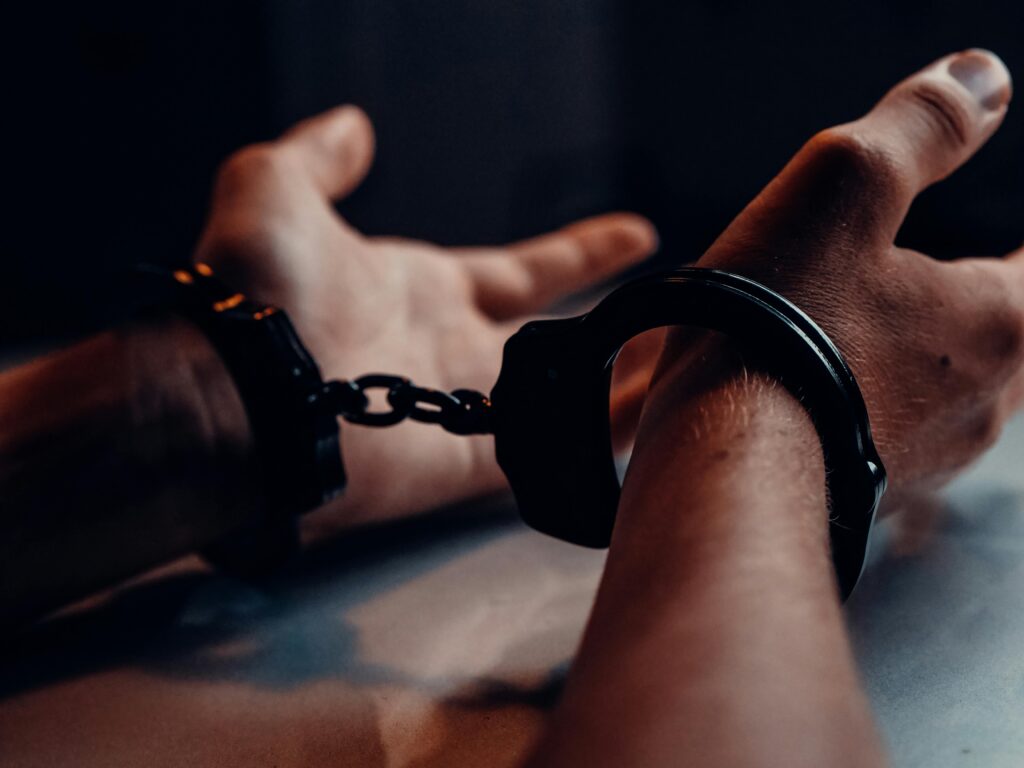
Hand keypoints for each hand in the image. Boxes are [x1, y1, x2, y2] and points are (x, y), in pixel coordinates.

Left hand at [194, 106, 656, 526]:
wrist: (238, 389)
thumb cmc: (254, 288)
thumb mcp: (276, 188)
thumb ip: (319, 157)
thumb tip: (353, 126)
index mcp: (423, 291)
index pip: (525, 272)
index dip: (582, 253)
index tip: (636, 234)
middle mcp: (451, 352)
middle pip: (554, 341)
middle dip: (614, 330)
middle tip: (673, 320)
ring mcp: (461, 411)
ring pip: (563, 399)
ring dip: (623, 382)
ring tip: (688, 363)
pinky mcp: (464, 465)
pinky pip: (549, 451)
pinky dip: (601, 436)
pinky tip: (660, 417)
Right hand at [649, 50, 1015, 489]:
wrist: (715, 457)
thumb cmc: (776, 324)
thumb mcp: (844, 188)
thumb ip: (920, 127)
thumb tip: (983, 78)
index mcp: (999, 321)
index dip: (1022, 254)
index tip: (1004, 252)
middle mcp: (981, 399)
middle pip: (1013, 336)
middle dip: (993, 302)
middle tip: (972, 279)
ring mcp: (929, 456)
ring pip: (959, 390)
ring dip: (934, 354)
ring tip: (892, 328)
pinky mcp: (872, 488)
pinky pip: (901, 432)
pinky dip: (885, 400)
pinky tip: (842, 388)